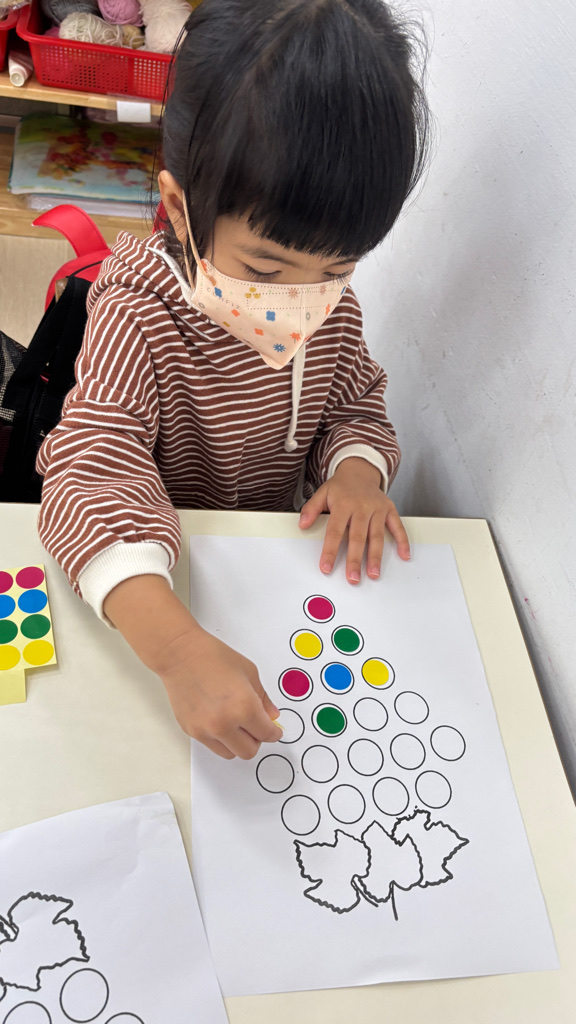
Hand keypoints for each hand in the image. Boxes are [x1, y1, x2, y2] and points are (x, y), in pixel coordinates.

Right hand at [159, 626, 281, 758]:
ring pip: (230, 753)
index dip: (274, 732)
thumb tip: (271, 715)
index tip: (274, 730)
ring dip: (238, 743)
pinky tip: (220, 720)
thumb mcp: (249, 672)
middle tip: (256, 727)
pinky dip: (220, 738)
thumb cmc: (212, 657)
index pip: (266, 734)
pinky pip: (212, 745)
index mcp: (244, 707)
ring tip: (237, 724)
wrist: (180, 654)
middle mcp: (224, 723)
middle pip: (249, 751)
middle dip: (257, 740)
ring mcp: (205, 730)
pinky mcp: (191, 731)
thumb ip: (263, 698)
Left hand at [298, 457, 409, 582]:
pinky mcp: (389, 510)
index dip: (330, 550)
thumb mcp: (322, 493)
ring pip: (377, 536)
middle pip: (358, 537)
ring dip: (376, 556)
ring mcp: (377, 509)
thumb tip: (302, 524)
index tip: (326, 567)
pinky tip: (404, 555)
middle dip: (355, 559)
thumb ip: (311, 509)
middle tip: (353, 578)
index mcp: (343, 504)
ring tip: (374, 574)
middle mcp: (361, 507)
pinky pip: (397, 526)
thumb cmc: (341, 487)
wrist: (360, 471)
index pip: (335, 531)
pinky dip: (402, 540)